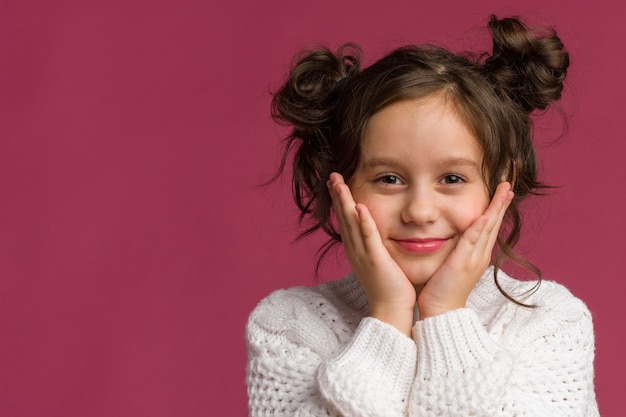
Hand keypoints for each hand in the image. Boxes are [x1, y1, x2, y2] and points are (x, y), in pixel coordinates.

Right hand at [327, 173, 415, 335]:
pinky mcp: (376, 260)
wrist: (391, 311)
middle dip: (337, 195)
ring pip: (351, 223)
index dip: (340, 201)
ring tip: (339, 183)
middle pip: (343, 217)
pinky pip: (369, 238)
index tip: (336, 183)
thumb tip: (378, 235)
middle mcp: (355, 250)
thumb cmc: (390, 288)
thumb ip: (376, 246)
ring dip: (345, 202)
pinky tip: (359, 207)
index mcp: (356, 250)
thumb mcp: (379, 262)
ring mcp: (363, 255)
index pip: (345, 220)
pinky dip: (364, 222)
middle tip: (332, 175)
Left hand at [417, 182, 513, 318]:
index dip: (496, 208)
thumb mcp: (450, 263)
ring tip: (505, 190)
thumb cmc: (440, 289)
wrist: (440, 312)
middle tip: (510, 183)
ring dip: (496, 209)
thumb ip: (453, 249)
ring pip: (488, 228)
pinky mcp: (462, 264)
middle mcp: (480, 255)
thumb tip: (448, 235)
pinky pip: (472, 242)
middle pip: (494, 223)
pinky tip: (484, 215)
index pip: (489, 225)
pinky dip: (479, 228)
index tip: (502, 190)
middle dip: (502, 203)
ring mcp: (474, 259)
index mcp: (477, 254)